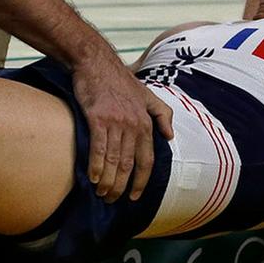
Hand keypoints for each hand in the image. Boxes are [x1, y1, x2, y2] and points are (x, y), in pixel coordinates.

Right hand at [71, 51, 173, 202]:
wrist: (96, 62)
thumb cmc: (120, 80)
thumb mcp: (148, 94)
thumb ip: (162, 114)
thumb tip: (170, 136)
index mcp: (145, 122)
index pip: (147, 159)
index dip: (141, 181)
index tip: (135, 196)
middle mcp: (133, 125)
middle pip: (129, 164)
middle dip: (122, 187)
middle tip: (113, 200)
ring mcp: (115, 122)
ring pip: (114, 160)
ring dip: (108, 181)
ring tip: (102, 193)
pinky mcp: (97, 118)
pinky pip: (99, 148)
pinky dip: (97, 166)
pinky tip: (93, 178)